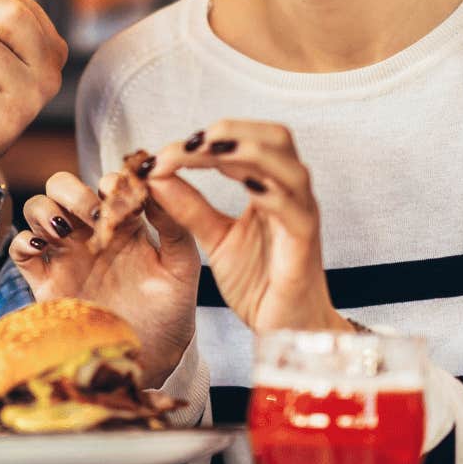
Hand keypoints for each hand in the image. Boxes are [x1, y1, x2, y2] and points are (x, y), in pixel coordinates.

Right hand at [7, 169, 198, 387]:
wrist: (153, 358)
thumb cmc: (171, 312)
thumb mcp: (182, 266)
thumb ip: (173, 224)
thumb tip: (158, 180)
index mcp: (123, 223)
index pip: (104, 183)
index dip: (109, 183)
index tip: (121, 201)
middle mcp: (91, 234)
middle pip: (61, 187)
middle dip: (71, 191)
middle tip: (91, 214)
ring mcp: (66, 256)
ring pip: (37, 210)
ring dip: (45, 210)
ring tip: (64, 231)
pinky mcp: (46, 283)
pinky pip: (20, 251)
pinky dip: (22, 240)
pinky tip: (41, 247)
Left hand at [146, 122, 352, 335]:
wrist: (287, 332)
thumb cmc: (260, 285)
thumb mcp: (216, 240)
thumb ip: (189, 207)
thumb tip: (156, 174)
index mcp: (269, 188)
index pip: (245, 143)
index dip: (206, 139)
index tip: (165, 151)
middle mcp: (289, 194)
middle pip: (275, 137)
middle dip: (232, 131)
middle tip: (190, 141)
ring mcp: (301, 215)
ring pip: (288, 165)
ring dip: (248, 150)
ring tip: (208, 149)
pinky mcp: (306, 243)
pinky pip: (294, 208)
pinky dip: (271, 191)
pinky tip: (246, 185)